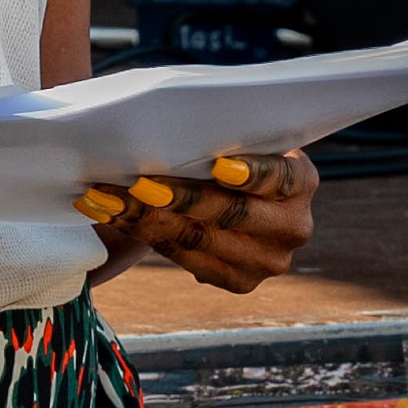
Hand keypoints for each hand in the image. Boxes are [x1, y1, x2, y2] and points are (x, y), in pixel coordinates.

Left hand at [78, 151, 317, 292]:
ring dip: (145, 217)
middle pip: (232, 213)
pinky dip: (144, 234)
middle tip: (134, 181)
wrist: (226, 193)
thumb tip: (168, 126)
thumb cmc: (222, 150)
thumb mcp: (234, 137)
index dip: (251, 173)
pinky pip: (187, 259)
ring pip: (200, 239)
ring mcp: (270, 260)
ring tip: (105, 197)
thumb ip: (218, 135)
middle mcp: (294, 226)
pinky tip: (111, 214)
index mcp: (302, 182)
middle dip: (178, 196)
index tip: (218, 166)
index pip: (280, 176)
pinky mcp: (241, 281)